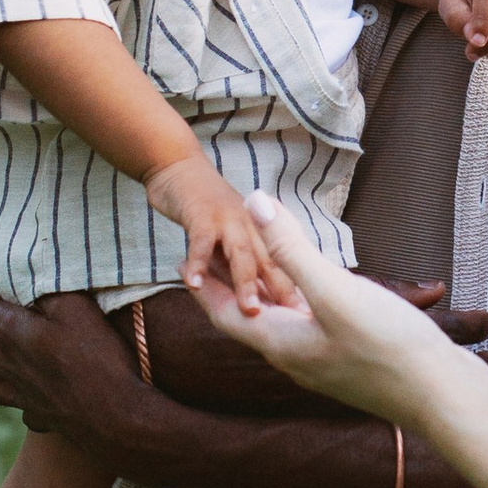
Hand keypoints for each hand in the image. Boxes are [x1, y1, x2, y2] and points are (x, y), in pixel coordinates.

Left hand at [0, 284, 150, 440]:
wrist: (117, 416)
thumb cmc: (97, 356)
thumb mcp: (75, 306)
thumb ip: (46, 285)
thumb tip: (27, 273)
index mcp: (10, 334)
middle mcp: (7, 366)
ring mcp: (21, 396)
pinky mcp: (40, 416)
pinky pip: (16, 406)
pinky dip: (17, 393)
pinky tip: (31, 385)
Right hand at [146, 152, 296, 306]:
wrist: (178, 168)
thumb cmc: (207, 210)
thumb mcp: (231, 236)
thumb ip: (243, 263)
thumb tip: (258, 301)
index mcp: (262, 233)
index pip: (285, 265)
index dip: (296, 291)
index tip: (308, 317)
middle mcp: (252, 225)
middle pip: (272, 261)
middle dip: (283, 291)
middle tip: (294, 319)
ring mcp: (228, 218)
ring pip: (242, 252)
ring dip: (246, 281)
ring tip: (249, 309)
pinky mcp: (201, 213)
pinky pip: (201, 241)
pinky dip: (198, 262)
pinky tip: (193, 285)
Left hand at [185, 195, 470, 424]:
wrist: (443, 398)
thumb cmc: (389, 348)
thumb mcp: (335, 291)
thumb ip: (291, 247)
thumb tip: (251, 202)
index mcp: (282, 343)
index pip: (226, 313)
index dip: (204, 285)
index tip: (183, 261)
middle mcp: (298, 357)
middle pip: (251, 317)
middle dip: (233, 284)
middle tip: (217, 255)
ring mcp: (326, 362)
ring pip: (285, 321)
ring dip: (269, 292)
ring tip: (258, 264)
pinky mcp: (352, 360)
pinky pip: (313, 325)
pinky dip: (303, 301)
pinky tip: (318, 288)